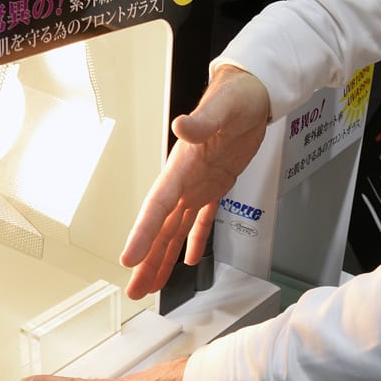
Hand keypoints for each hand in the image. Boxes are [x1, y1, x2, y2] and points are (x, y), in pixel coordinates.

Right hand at [120, 66, 270, 299]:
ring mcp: (198, 186)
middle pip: (159, 228)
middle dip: (146, 261)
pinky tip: (189, 261)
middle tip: (134, 290)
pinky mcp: (216, 186)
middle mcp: (184, 181)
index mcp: (181, 166)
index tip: (128, 258)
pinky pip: (201, 220)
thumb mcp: (223, 106)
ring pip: (175, 231)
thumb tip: (183, 124)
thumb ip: (203, 120)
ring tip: (151, 286)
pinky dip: (195, 241)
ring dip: (163, 258)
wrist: (252, 91)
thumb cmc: (236, 95)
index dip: (142, 234)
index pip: (156, 206)